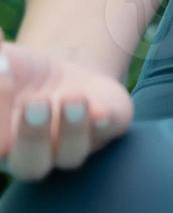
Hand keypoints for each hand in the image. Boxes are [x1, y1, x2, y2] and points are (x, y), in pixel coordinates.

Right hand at [0, 41, 134, 180]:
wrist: (62, 68)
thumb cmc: (17, 71)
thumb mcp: (2, 63)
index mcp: (2, 142)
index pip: (0, 148)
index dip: (1, 129)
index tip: (3, 92)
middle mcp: (33, 154)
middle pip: (30, 165)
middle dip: (32, 137)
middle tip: (36, 105)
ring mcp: (72, 145)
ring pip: (71, 154)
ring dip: (72, 129)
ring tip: (72, 98)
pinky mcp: (107, 128)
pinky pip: (107, 133)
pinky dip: (104, 123)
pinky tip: (100, 109)